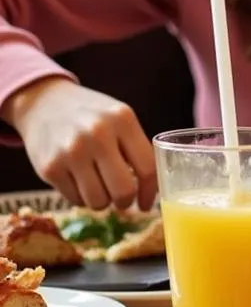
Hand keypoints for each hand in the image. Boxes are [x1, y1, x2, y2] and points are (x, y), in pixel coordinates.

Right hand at [1, 77, 156, 209]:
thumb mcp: (120, 118)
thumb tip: (151, 188)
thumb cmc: (91, 115)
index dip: (150, 192)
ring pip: (98, 201)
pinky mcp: (49, 168)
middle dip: (126, 202)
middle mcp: (98, 135)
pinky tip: (80, 182)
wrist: (43, 103)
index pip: (148, 168)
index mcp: (123, 120)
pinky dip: (81, 198)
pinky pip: (75, 200)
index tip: (147, 202)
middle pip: (123, 191)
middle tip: (124, 201)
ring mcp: (71, 152)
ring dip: (103, 202)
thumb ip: (137, 147)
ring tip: (100, 189)